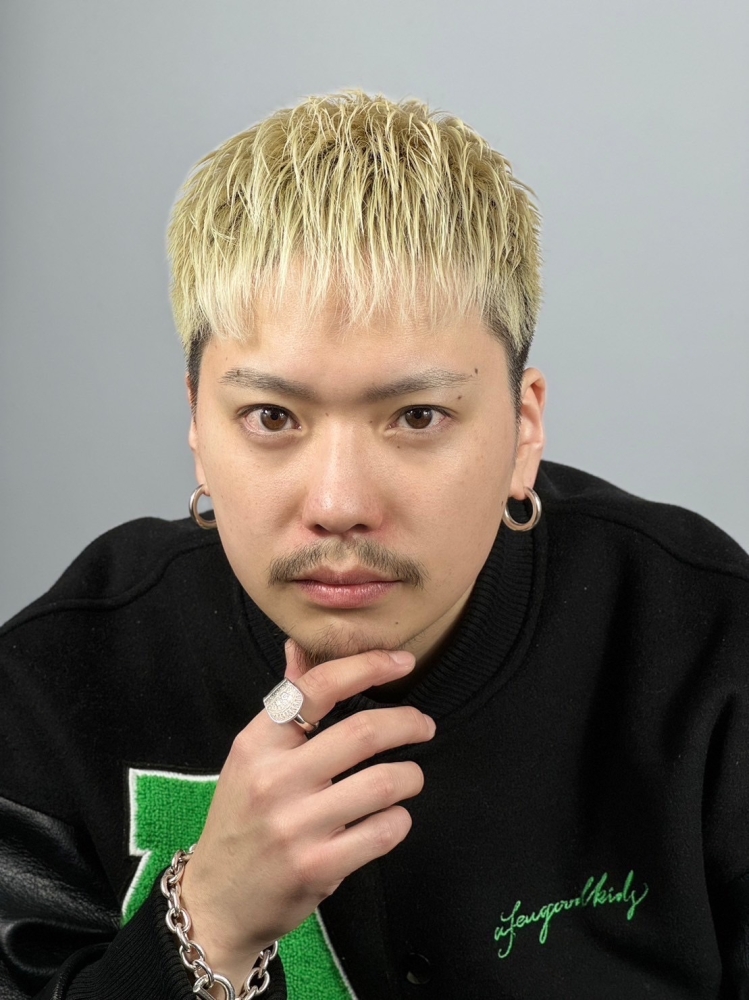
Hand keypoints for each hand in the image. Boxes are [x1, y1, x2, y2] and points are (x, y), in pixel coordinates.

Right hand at [179, 640, 434, 986]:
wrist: (216, 900)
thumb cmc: (241, 818)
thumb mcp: (251, 757)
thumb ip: (285, 704)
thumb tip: (298, 646)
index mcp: (257, 743)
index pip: (318, 686)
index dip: (368, 666)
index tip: (403, 661)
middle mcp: (274, 779)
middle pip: (362, 732)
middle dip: (408, 723)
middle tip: (424, 726)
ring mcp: (295, 825)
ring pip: (382, 782)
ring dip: (411, 776)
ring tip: (410, 778)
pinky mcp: (317, 867)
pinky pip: (383, 831)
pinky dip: (399, 820)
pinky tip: (393, 817)